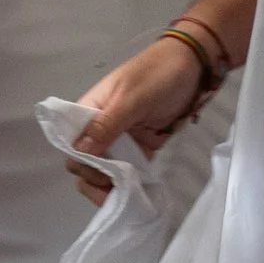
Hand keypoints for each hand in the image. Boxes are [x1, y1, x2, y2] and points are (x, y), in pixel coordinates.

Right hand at [65, 36, 205, 204]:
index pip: (70, 143)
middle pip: (84, 162)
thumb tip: (78, 151)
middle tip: (115, 184)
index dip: (79, 161)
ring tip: (125, 195)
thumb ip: (106, 125)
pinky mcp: (140, 147)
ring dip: (110, 185)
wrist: (194, 67)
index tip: (98, 170)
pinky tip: (135, 195)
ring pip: (104, 170)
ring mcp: (120, 139)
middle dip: (93, 178)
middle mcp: (100, 128)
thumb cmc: (158, 76)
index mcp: (90, 111)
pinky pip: (127, 170)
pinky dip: (128, 183)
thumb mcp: (131, 99)